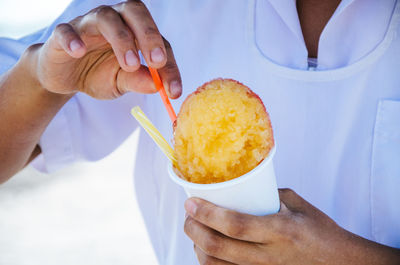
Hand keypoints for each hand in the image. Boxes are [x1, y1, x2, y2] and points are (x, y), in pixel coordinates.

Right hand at [30, 0, 180, 98]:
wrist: (65, 78)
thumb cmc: (98, 74)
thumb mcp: (122, 82)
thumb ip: (139, 81)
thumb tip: (158, 86)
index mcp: (135, 32)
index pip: (159, 42)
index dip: (169, 66)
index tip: (173, 91)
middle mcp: (115, 21)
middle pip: (135, 12)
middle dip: (150, 35)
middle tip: (157, 62)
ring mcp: (88, 24)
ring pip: (106, 17)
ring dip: (121, 39)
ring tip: (130, 64)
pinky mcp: (63, 34)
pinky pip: (66, 30)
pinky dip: (73, 39)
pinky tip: (79, 52)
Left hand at [184, 189, 399, 264]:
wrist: (340, 263)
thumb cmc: (319, 230)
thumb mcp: (296, 204)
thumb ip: (267, 195)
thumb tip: (240, 188)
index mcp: (279, 231)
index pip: (235, 225)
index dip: (208, 214)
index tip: (191, 202)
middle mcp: (268, 255)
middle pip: (218, 248)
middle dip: (194, 229)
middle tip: (188, 214)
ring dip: (197, 246)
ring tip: (195, 230)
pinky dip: (209, 262)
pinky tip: (207, 249)